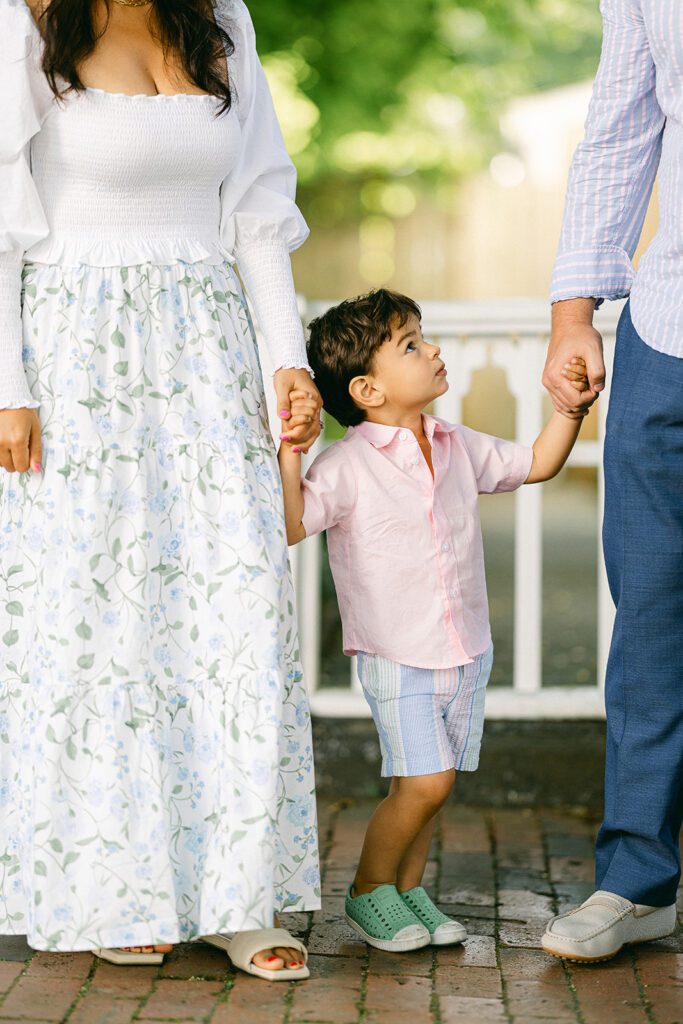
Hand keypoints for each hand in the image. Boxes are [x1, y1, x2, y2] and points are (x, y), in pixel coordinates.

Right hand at [0, 408, 41, 473]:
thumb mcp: (35, 430)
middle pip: (10, 467)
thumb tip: (36, 469)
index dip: (26, 463)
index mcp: (17, 441)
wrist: (8, 399)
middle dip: (16, 460)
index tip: (27, 453)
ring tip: (10, 442)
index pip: (22, 467)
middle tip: (18, 446)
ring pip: (0, 464)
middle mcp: (2, 443)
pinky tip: (3, 443)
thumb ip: (36, 451)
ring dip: (6, 457)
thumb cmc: (23, 413)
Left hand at [273, 368, 322, 452]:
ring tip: (293, 450)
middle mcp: (317, 405)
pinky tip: (303, 448)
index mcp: (313, 399)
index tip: (283, 436)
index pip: (307, 422)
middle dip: (299, 439)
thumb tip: (284, 417)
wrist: (292, 364)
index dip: (295, 432)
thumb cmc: (287, 373)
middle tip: (284, 442)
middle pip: (313, 429)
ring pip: (315, 430)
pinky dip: (308, 437)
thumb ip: (283, 402)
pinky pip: (313, 427)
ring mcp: (316, 408)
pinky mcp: (312, 409)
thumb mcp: (282, 386)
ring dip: (305, 441)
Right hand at [543, 301, 604, 418]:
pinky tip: (583, 399)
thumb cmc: (581, 336)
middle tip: (595, 387)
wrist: (569, 327)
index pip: (575, 401)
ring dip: (580, 404)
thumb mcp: (594, 349)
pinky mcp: (550, 382)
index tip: (597, 385)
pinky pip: (560, 402)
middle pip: (570, 406)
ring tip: (590, 391)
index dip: (590, 397)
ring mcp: (548, 383)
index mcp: (556, 376)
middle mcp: (548, 382)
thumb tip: (598, 389)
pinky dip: (572, 405)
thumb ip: (597, 370)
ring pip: (564, 407)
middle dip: (586, 401)